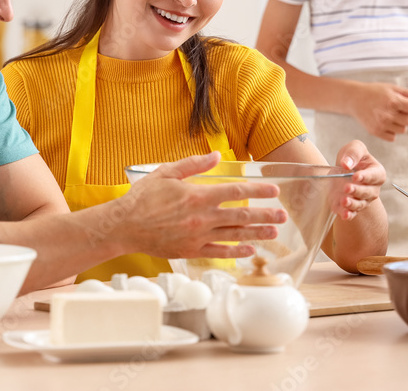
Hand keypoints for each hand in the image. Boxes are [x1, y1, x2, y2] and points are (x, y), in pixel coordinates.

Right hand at [117, 152, 287, 258]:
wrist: (124, 226)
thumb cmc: (143, 199)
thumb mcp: (167, 173)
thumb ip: (194, 164)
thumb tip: (216, 156)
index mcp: (197, 196)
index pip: (235, 191)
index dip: (257, 190)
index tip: (273, 190)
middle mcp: (202, 217)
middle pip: (241, 215)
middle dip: (265, 215)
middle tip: (282, 215)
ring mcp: (198, 236)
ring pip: (234, 235)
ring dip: (256, 233)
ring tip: (273, 233)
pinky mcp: (191, 250)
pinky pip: (220, 251)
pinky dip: (236, 251)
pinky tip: (249, 250)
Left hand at [333, 140, 385, 220]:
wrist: (342, 170)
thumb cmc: (352, 157)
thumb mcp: (354, 148)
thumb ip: (353, 153)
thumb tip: (347, 164)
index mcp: (376, 173)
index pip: (374, 176)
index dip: (365, 176)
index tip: (355, 176)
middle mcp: (372, 189)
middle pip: (368, 192)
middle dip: (357, 190)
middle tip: (347, 187)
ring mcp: (363, 200)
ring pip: (360, 204)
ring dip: (352, 204)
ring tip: (344, 201)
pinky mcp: (352, 207)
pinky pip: (352, 213)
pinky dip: (348, 215)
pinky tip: (343, 214)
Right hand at [348, 82, 407, 141]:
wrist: (354, 98)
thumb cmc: (374, 91)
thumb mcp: (392, 88)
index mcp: (393, 101)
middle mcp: (388, 114)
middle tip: (400, 110)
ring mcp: (381, 124)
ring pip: (402, 130)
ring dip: (401, 124)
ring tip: (393, 117)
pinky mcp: (375, 131)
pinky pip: (392, 137)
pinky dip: (392, 131)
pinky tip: (387, 123)